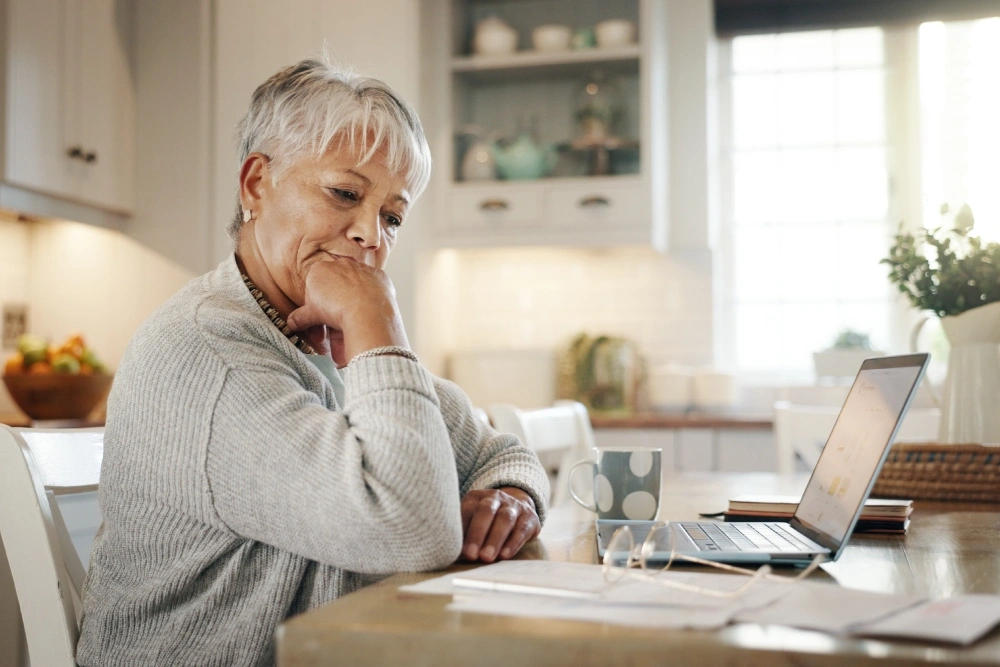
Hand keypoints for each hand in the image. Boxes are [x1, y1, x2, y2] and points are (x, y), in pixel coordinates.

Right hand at [285, 257, 408, 365]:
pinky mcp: (380, 276)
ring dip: (351, 302)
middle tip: (334, 325)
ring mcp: (362, 269)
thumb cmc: (336, 311)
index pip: (314, 287)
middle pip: (335, 286)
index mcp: (319, 269)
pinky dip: (370, 299)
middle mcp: (341, 264)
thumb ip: (299, 317)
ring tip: (352, 323)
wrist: (367, 312)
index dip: (316, 305)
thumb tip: (292, 323)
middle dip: (334, 305)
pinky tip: (368, 312)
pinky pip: (373, 287)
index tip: (319, 318)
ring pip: (354, 287)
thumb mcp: (310, 316)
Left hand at [460, 487, 540, 562]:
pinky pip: (521, 529)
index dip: (462, 528)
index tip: (456, 547)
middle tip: (471, 554)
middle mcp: (495, 498)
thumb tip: (449, 553)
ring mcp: (514, 505)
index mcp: (477, 497)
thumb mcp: (472, 521)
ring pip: (505, 518)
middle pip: (486, 511)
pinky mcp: (529, 517)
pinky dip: (513, 543)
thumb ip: (462, 533)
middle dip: (477, 533)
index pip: (468, 509)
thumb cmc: (486, 521)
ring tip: (486, 557)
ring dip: (495, 539)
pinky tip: (505, 555)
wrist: (517, 508)